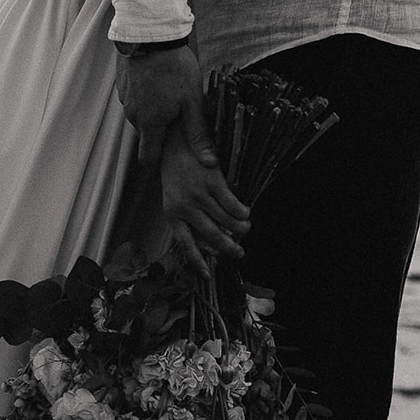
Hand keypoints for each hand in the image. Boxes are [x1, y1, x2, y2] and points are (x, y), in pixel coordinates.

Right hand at [115, 45, 218, 169]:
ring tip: (170, 92)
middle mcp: (133, 116)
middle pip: (147, 135)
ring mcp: (125, 100)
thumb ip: (198, 134)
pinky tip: (158, 80)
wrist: (149, 32)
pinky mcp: (122, 85)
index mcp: (150, 125)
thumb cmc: (174, 66)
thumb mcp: (192, 102)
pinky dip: (146, 95)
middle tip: (179, 114)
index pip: (148, 159)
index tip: (171, 158)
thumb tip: (208, 162)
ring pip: (141, 115)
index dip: (159, 162)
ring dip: (153, 111)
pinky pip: (135, 99)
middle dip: (161, 131)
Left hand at [160, 131, 248, 277]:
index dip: (198, 261)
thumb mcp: (174, 198)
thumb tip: (208, 240)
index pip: (186, 244)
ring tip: (246, 229)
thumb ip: (187, 218)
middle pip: (211, 236)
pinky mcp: (212, 182)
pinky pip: (232, 204)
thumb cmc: (176, 172)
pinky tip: (246, 213)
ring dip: (239, 228)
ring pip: (225, 221)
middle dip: (228, 248)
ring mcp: (199, 195)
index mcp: (173, 215)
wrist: (175, 143)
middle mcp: (185, 208)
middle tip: (239, 253)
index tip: (207, 276)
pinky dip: (241, 211)